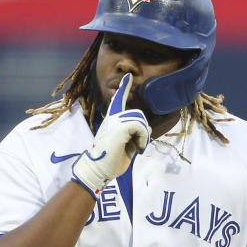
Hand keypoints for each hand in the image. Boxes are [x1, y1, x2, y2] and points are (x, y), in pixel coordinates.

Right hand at [72, 73, 150, 192]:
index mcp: (112, 121)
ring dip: (144, 136)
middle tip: (138, 146)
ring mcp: (115, 121)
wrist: (98, 170)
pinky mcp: (120, 127)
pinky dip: (143, 139)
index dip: (123, 88)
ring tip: (137, 148)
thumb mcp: (125, 145)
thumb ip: (134, 134)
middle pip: (138, 115)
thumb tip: (148, 128)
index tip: (128, 76)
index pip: (118, 101)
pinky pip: (141, 127)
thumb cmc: (111, 161)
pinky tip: (138, 149)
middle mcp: (112, 118)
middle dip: (143, 131)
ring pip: (141, 120)